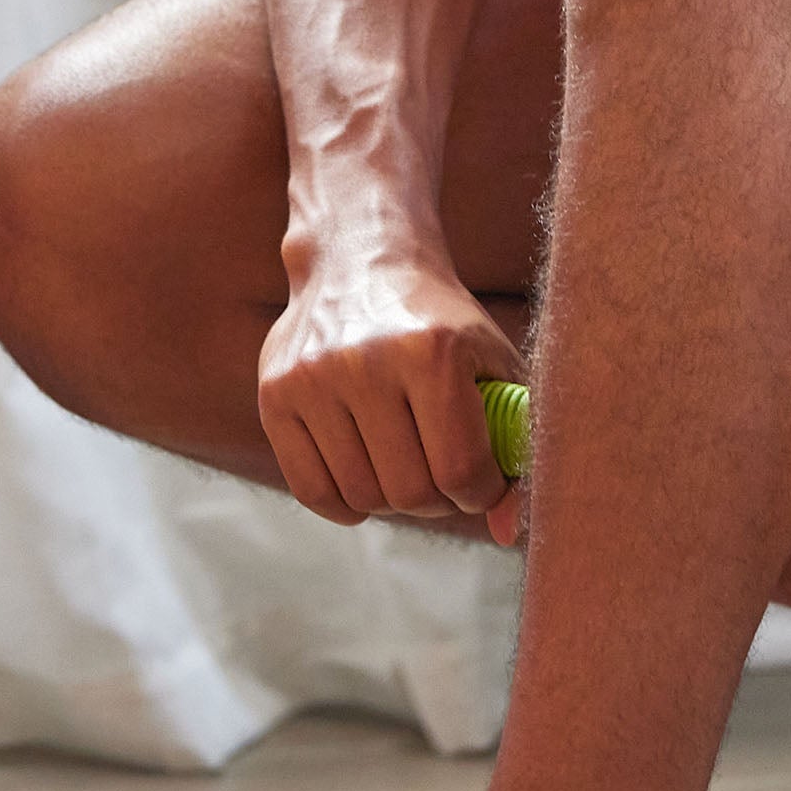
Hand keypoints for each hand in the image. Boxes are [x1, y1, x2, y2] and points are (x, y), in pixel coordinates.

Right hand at [259, 238, 526, 545]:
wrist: (362, 259)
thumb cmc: (442, 323)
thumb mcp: (493, 364)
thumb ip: (515, 442)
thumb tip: (507, 532)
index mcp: (432, 351)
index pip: (461, 469)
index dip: (481, 493)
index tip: (481, 482)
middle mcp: (367, 362)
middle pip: (409, 492)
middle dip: (438, 501)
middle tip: (444, 478)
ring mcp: (313, 378)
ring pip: (362, 497)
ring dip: (393, 501)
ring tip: (407, 466)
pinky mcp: (275, 393)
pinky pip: (312, 491)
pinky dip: (347, 503)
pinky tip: (367, 475)